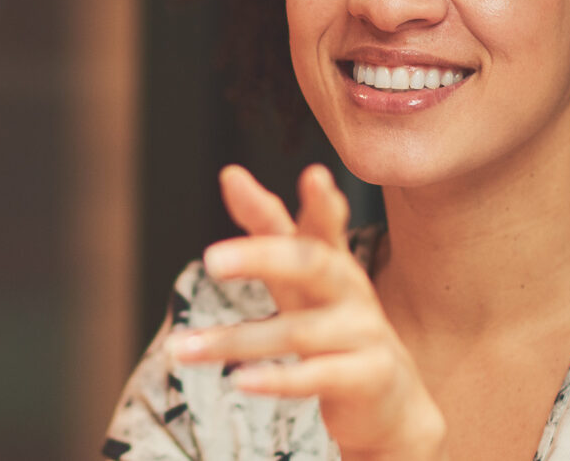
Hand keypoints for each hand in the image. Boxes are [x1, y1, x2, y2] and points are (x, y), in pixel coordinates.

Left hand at [168, 165, 446, 459]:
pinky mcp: (367, 378)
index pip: (322, 226)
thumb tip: (229, 173)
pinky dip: (277, 380)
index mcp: (334, 262)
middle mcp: (352, 291)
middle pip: (312, 265)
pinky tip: (240, 382)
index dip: (320, 203)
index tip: (314, 176)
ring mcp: (364, 335)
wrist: (389, 396)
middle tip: (211, 259)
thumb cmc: (334, 323)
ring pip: (297, 333)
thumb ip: (268, 227)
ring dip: (234, 341)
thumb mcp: (301, 277)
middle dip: (262, 258)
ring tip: (180, 348)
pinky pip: (317, 377)